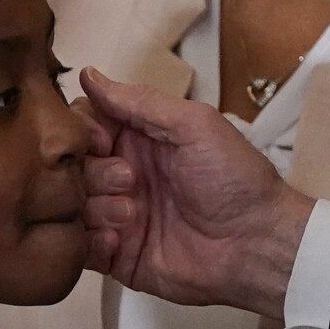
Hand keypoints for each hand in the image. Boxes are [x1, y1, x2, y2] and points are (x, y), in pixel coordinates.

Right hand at [80, 68, 314, 319]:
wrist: (256, 243)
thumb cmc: (235, 179)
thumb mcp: (193, 125)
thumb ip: (139, 101)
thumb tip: (90, 74)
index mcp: (140, 139)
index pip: (85, 122)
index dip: (83, 130)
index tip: (101, 140)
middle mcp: (124, 174)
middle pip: (73, 165)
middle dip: (95, 172)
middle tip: (131, 180)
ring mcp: (119, 214)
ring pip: (73, 205)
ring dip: (98, 207)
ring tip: (133, 215)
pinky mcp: (117, 254)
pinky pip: (81, 247)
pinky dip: (93, 241)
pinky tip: (121, 240)